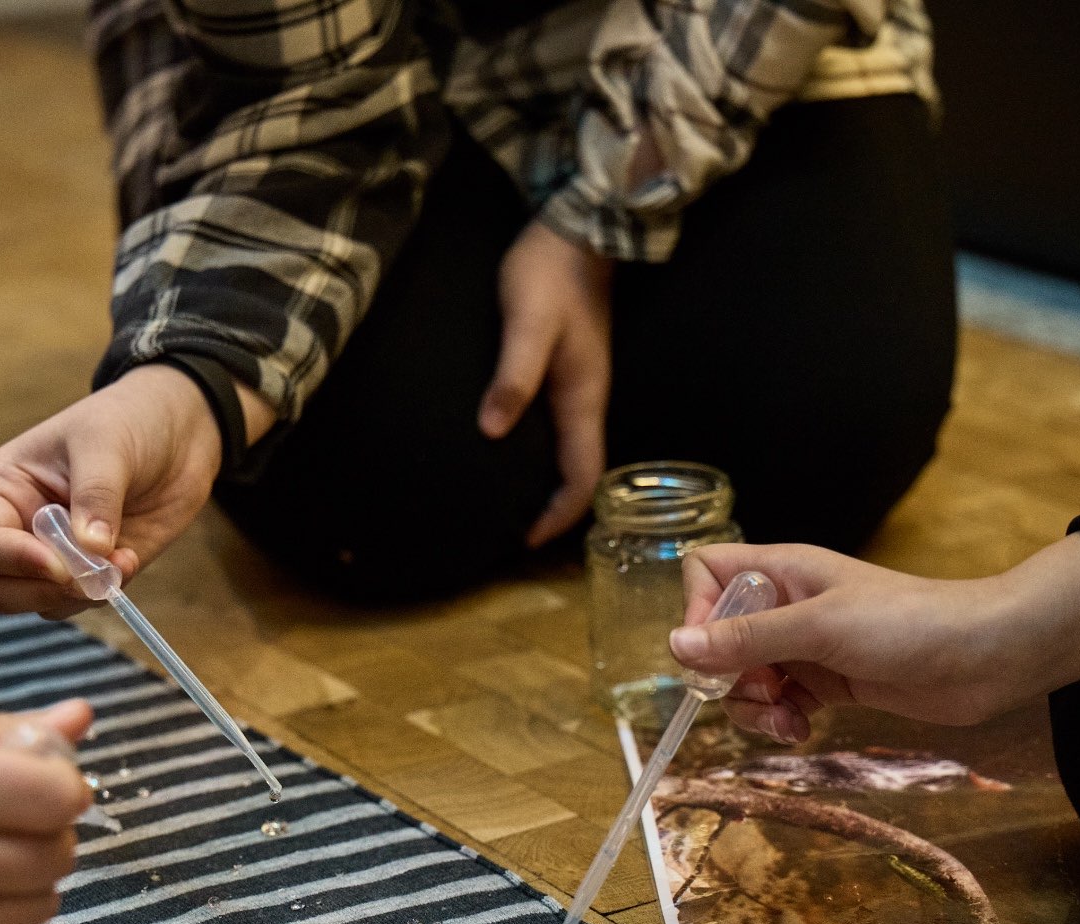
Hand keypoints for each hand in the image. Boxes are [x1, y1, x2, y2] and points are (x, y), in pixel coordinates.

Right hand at [0, 364, 274, 616]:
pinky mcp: (91, 571)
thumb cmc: (126, 420)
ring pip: (43, 602)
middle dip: (43, 590)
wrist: (177, 431)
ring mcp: (55, 554)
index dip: (17, 561)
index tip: (60, 565)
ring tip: (121, 559)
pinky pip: (83, 602)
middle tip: (87, 576)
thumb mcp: (106, 445)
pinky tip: (129, 559)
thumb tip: (91, 549)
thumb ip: (95, 496)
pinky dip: (104, 592)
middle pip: (1, 589)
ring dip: (82, 593)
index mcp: (2, 490)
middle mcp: (19, 528)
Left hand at [477, 220, 613, 546]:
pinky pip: (554, 426)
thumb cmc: (550, 273)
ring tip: (502, 499)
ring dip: (542, 481)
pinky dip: (535, 451)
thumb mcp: (526, 324)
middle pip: (577, 473)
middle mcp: (585, 400)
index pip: (583, 478)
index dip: (559, 516)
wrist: (577, 227)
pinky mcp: (564, 368)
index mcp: (583, 399)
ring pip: (566, 450)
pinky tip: (504, 448)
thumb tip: (493, 431)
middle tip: (506, 529)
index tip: (525, 540)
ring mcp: (577, 384)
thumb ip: (513, 377)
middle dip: (549, 509)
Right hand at [670, 534, 1079, 741]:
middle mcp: (787, 604)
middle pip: (717, 637)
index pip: (705, 574)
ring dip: (753, 707)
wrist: (989, 656)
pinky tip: (803, 729)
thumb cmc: (910, 624)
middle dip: (727, 676)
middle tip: (761, 693)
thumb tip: (675, 648)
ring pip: (745, 677)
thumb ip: (747, 638)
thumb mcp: (820, 628)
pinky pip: (778, 702)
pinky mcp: (827, 681)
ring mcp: (806, 644)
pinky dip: (780, 720)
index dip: (698, 612)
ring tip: (787, 720)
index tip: (715, 652)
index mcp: (782, 571)